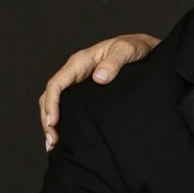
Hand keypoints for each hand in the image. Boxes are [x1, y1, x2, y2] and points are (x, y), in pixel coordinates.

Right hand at [40, 33, 159, 149]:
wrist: (146, 49)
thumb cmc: (135, 47)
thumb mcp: (127, 50)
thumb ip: (114, 62)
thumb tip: (99, 78)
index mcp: (80, 62)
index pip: (57, 84)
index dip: (52, 104)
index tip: (53, 123)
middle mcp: (76, 73)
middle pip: (52, 97)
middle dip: (48, 119)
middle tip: (52, 142)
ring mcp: (81, 83)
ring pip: (58, 104)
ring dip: (52, 124)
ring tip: (54, 145)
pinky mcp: (87, 93)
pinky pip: (70, 107)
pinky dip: (65, 122)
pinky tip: (66, 138)